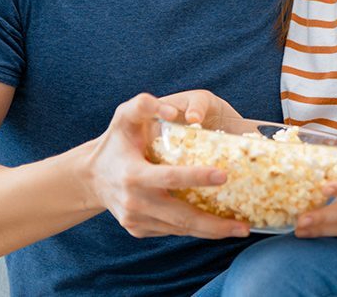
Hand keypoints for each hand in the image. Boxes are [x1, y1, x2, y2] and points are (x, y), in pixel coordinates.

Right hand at [80, 93, 247, 238]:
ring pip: (179, 229)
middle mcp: (134, 202)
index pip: (169, 178)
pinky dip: (195, 229)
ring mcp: (136, 220)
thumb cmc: (116, 142)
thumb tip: (174, 111)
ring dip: (211, 232)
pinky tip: (218, 225)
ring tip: (241, 229)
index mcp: (133, 175)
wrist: (91, 177)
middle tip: (245, 226)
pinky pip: (172, 230)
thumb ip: (145, 105)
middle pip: (180, 217)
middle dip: (214, 224)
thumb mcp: (124, 117)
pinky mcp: (139, 230)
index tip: (224, 175)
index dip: (197, 177)